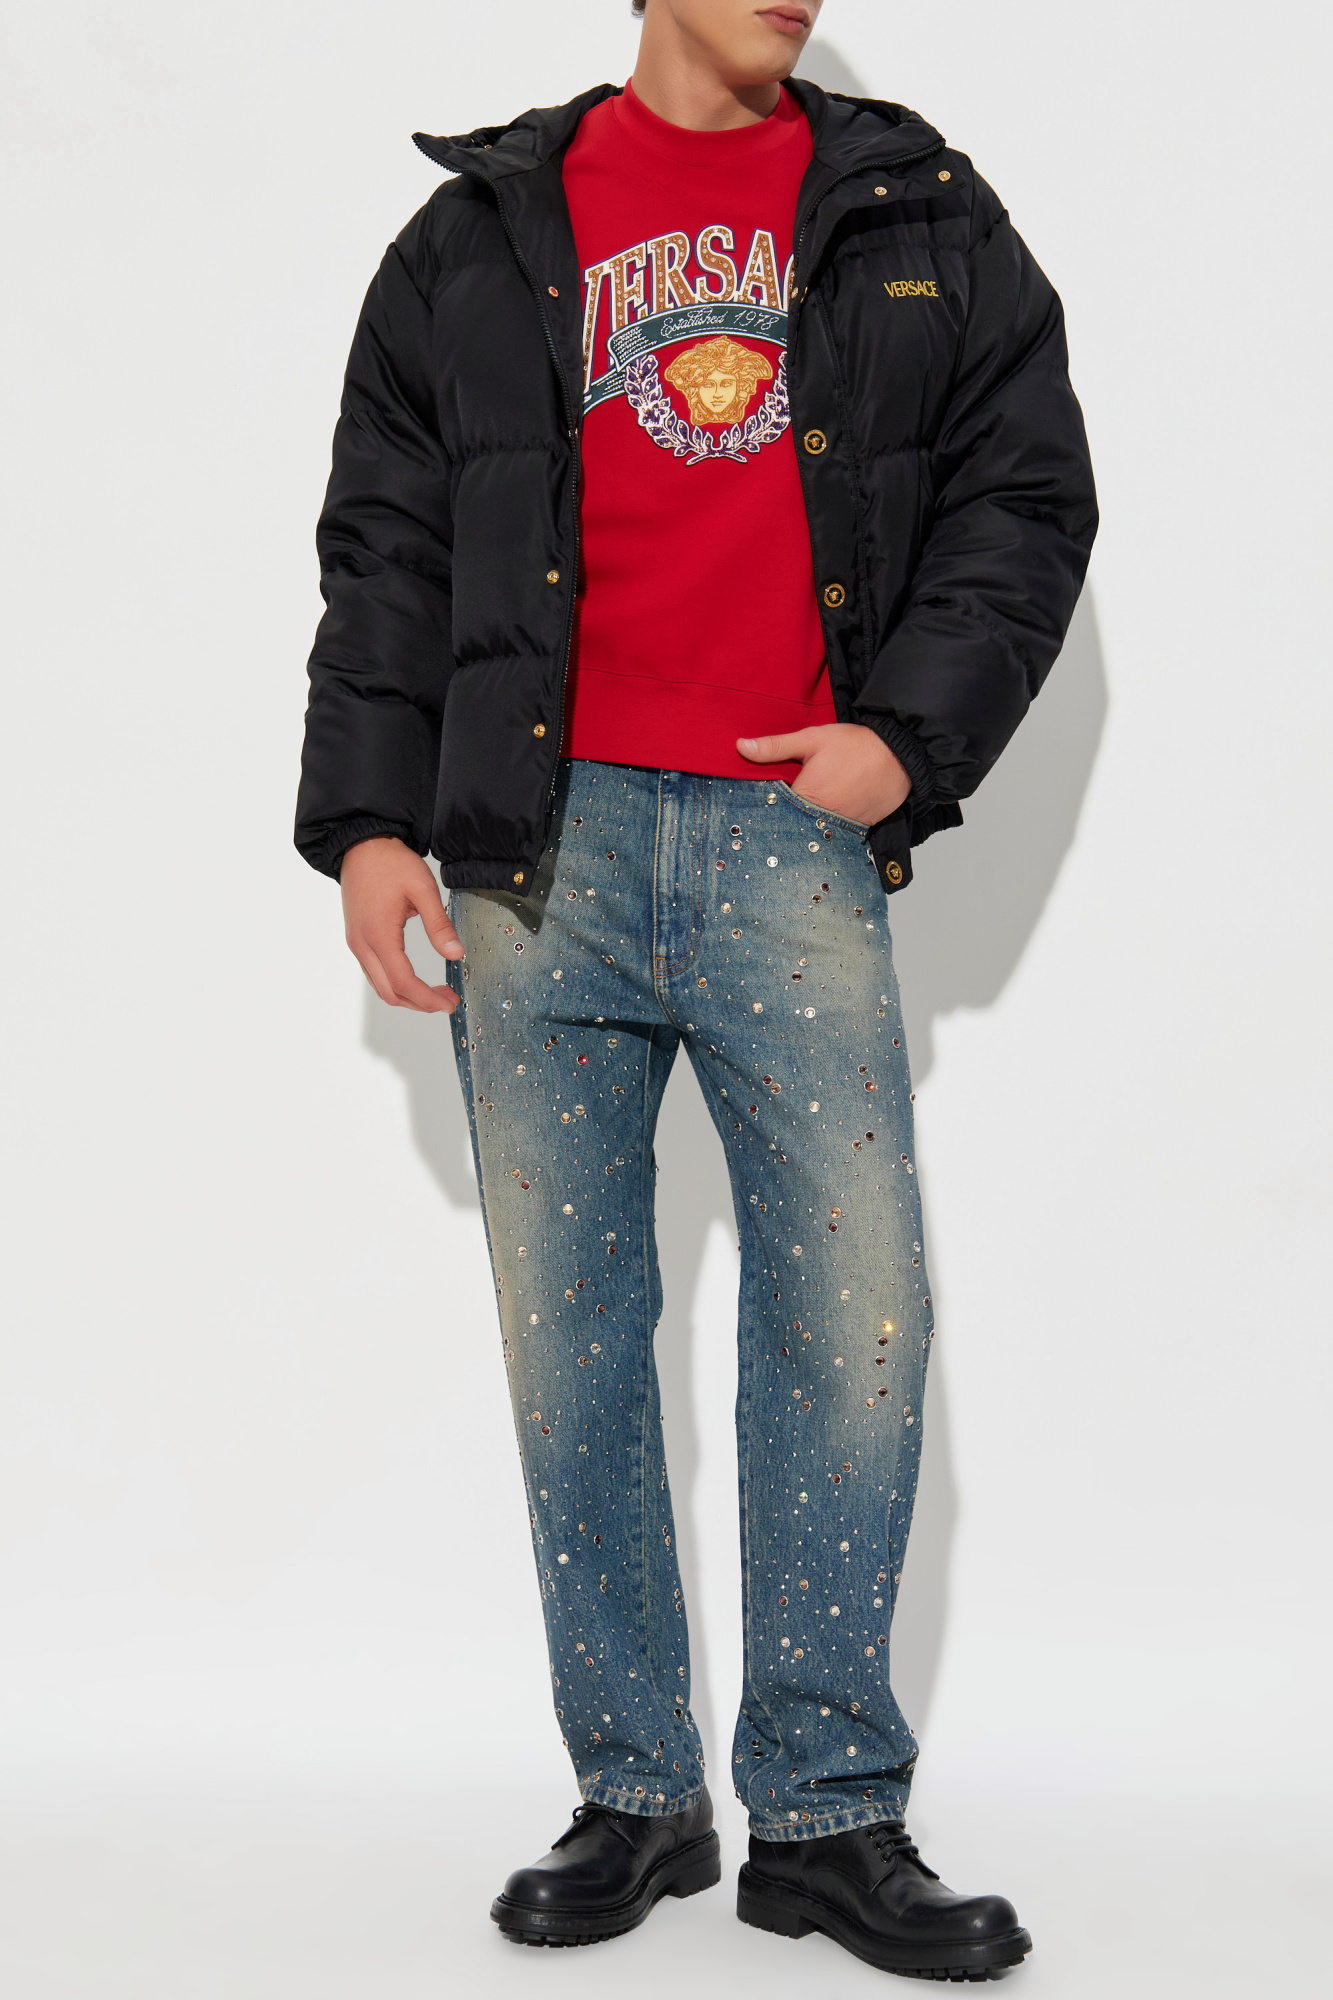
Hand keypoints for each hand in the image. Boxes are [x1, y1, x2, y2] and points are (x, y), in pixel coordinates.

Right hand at [340, 836, 462, 1013]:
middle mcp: (362, 944)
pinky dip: (395, 983)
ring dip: (407, 996)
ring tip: (435, 992)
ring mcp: (356, 942)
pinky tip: (414, 979)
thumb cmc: (390, 862)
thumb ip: (439, 924)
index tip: (450, 1001)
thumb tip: (456, 954)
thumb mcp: (422, 888)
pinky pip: (374, 972)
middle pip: (389, 992)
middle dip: (419, 1003)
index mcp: (378, 934)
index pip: (403, 982)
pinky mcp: (356, 938)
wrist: (361, 844)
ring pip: (379, 985)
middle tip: (447, 1000)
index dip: (427, 998)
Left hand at [736, 722, 910, 824]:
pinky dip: (825, 831)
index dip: (763, 806)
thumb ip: (775, 746)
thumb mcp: (813, 738)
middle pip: (790, 827)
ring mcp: (842, 830)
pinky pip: (834, 836)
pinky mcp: (858, 832)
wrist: (902, 754)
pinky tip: (821, 821)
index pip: (772, 810)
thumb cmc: (856, 744)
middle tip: (773, 813)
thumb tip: (740, 746)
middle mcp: (822, 820)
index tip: (754, 802)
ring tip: (798, 818)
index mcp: (806, 798)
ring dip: (803, 828)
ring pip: (812, 835)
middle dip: (780, 820)